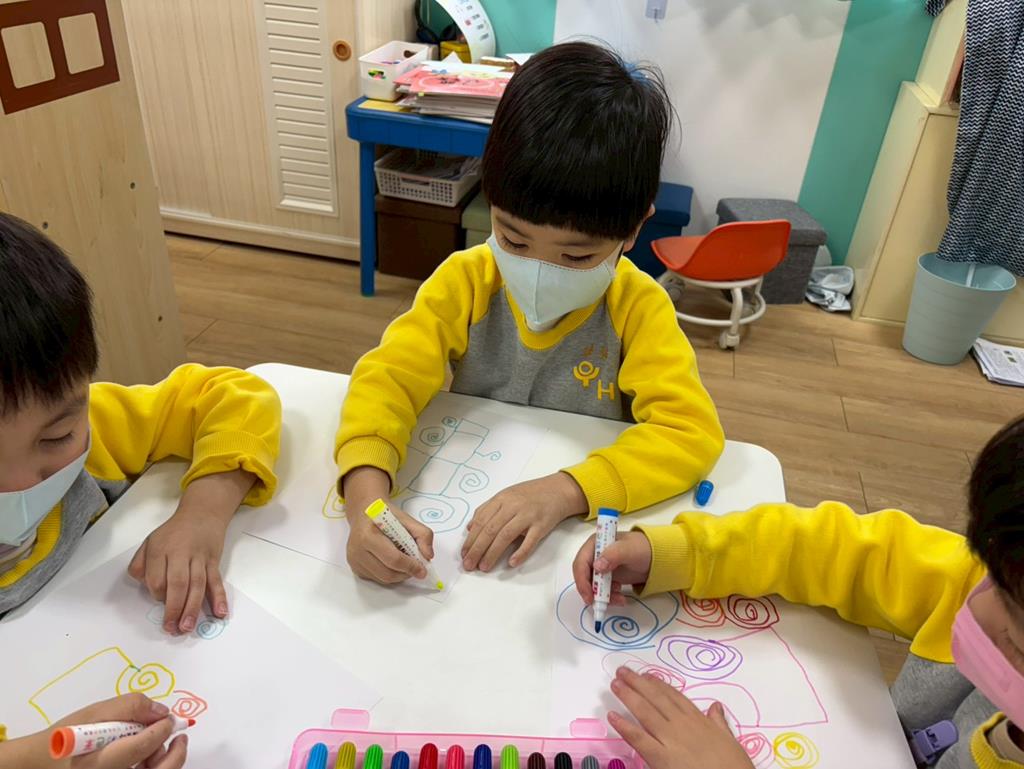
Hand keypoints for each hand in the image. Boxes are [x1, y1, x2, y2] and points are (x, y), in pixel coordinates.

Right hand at [0, 693, 187, 768]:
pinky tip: (150, 753)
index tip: (169, 719)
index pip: (140, 747)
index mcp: (97, 761)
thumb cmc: (66, 737)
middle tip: (181, 737)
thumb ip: (129, 707)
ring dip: (164, 760)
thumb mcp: (94, 713)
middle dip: (175, 754)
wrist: (41, 764)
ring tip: (161, 743)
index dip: (161, 730)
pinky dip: (153, 766)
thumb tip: (160, 711)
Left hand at [129, 469, 253, 633]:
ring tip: (188, 627)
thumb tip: (143, 584)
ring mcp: (199, 557)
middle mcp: (181, 553)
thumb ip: (140, 563)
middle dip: (174, 608)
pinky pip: (216, 581)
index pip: (156, 577)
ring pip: (197, 585)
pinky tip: (220, 613)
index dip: (157, 593)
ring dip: (193, 608)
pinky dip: (219, 597)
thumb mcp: (150, 541)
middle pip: (178, 584)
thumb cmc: (173, 532)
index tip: (159, 600)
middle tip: (172, 629)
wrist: (203, 513)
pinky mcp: (214, 561)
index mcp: (160, 549)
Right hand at [343, 466, 434, 584]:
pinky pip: (376, 579)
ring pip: (383, 579)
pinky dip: (389, 575)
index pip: (393, 559)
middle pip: (388, 573)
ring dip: (399, 576)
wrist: (364, 512)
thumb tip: (428, 556)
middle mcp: (357, 550)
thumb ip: (423, 535)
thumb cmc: (385, 515)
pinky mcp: (354, 568)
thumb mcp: (407, 519)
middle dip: (406, 574)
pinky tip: (392, 564)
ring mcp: (354, 560)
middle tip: (416, 569)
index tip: (422, 570)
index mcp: (369, 535)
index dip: (411, 567)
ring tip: (405, 565)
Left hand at [461, 472, 586, 571]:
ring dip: (493, 553)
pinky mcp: (542, 525)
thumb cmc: (530, 494)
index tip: (464, 554)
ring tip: (484, 567)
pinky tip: (511, 563)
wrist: (558, 490)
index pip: (481, 521)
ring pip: (506, 535)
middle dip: (477, 549)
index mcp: (501, 499)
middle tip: (469, 565)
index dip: (471, 539)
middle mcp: (513, 506)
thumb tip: (470, 528)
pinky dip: (520, 552)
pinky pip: (530, 541)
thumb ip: (487, 509)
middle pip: (491, 530)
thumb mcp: (506, 496)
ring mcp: (528, 515)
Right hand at [572, 530, 651, 605]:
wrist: (657, 558)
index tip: (589, 596)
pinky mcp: (607, 578)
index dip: (581, 580)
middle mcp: (594, 556)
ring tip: (620, 600)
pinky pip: (602, 591)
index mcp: (595, 544)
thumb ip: (613, 555)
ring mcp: (601, 568)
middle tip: (600, 604)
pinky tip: (621, 598)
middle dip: (591, 591)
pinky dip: (609, 597)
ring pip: (593, 587)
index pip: (580, 563)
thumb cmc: (642, 549)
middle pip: (584, 576)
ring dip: (603, 597)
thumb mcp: (629, 550)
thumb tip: (596, 567)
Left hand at [608, 667, 752, 768]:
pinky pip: (638, 738)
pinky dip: (624, 726)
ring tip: (615, 684)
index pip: (674, 696)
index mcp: (698, 720)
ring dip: (628, 696)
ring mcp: (670, 739)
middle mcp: (681, 724)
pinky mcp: (660, 757)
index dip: (658, 684)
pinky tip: (612, 716)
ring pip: (645, 712)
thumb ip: (719, 722)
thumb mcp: (730, 740)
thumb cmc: (732, 766)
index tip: (646, 675)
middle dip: (637, 683)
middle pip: (655, 699)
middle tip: (622, 672)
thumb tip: (716, 705)